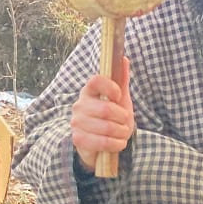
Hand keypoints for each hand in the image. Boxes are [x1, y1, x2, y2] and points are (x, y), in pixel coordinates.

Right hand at [71, 56, 133, 172]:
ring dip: (121, 133)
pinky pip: (103, 142)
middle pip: (106, 109)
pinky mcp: (78, 139)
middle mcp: (79, 105)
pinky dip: (117, 144)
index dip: (111, 87)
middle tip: (125, 122)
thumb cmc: (111, 118)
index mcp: (88, 91)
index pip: (96, 80)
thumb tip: (124, 59)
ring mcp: (77, 123)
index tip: (118, 96)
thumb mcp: (119, 100)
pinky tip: (118, 143)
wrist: (100, 144)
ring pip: (107, 127)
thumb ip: (121, 80)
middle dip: (123, 118)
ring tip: (122, 133)